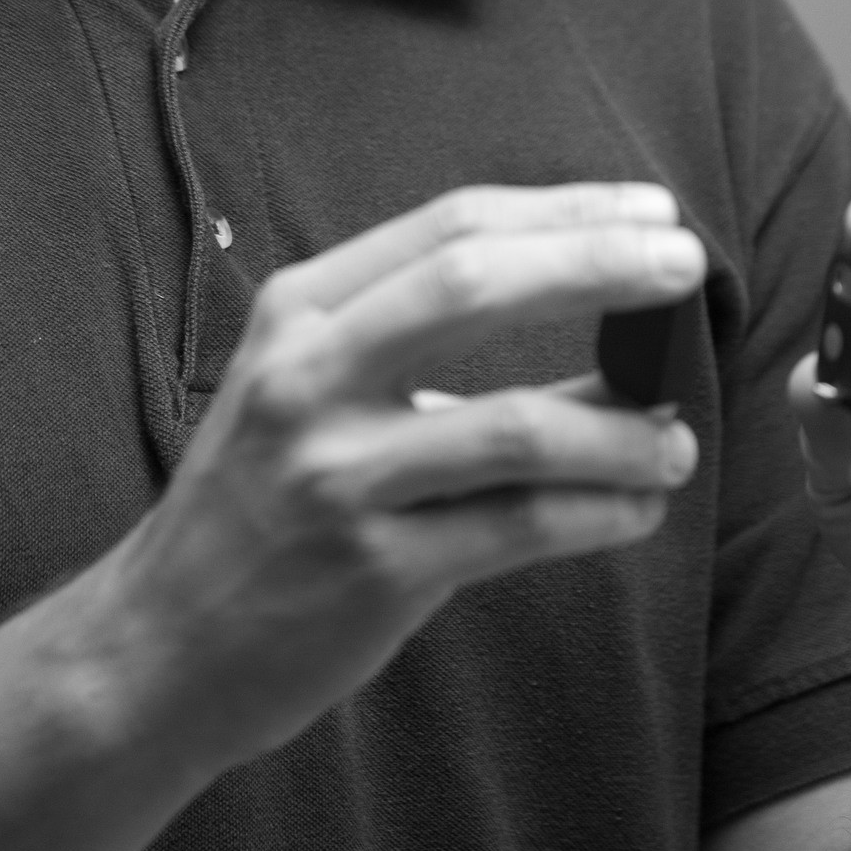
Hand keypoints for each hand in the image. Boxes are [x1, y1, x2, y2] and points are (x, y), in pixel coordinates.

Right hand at [86, 182, 704, 776]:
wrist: (162, 642)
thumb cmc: (266, 496)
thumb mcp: (312, 384)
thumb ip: (423, 339)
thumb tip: (597, 308)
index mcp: (303, 307)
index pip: (451, 226)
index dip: (563, 209)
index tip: (651, 209)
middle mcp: (309, 374)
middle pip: (475, 286)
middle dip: (598, 264)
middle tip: (688, 265)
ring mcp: (337, 474)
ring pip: (514, 427)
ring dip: (619, 429)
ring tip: (677, 438)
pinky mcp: (369, 570)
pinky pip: (516, 529)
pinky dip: (597, 513)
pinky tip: (636, 509)